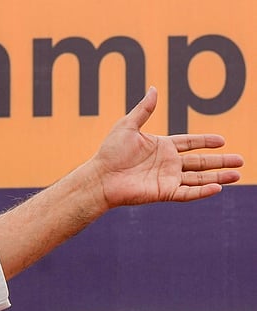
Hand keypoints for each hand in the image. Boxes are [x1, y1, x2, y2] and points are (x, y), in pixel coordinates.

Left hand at [88, 86, 242, 208]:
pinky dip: (202, 192)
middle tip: (241, 160)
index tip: (222, 140)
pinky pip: (187, 193)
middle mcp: (167, 163)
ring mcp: (167, 178)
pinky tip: (218, 188)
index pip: (190, 143)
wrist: (100, 176)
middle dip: (220, 161)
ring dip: (218, 177)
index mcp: (162, 146)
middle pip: (200, 162)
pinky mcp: (164, 192)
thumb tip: (153, 89)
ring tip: (237, 174)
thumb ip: (144, 109)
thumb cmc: (109, 152)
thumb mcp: (128, 126)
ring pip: (199, 178)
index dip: (205, 142)